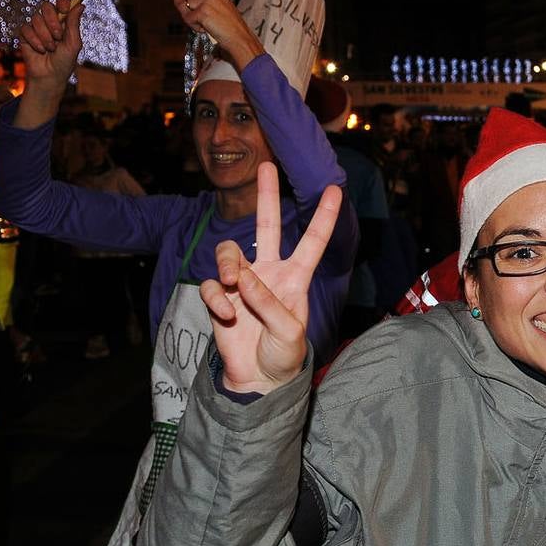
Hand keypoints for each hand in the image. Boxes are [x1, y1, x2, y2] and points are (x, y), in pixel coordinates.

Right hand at [17, 0, 81, 105]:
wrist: (49, 76)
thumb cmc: (65, 61)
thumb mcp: (73, 44)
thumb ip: (74, 24)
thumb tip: (81, 5)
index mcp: (64, 21)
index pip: (62, 1)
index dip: (62, 1)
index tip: (64, 9)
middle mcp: (49, 21)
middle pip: (46, 6)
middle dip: (52, 21)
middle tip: (58, 36)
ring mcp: (36, 27)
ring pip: (36, 19)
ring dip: (45, 36)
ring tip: (50, 49)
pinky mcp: (25, 34)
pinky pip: (26, 29)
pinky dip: (35, 41)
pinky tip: (40, 50)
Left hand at [169, 0, 263, 70]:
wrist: (240, 37)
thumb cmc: (228, 24)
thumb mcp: (218, 3)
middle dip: (178, 0)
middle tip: (185, 11)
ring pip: (182, 2)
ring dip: (187, 15)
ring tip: (200, 22)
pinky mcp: (204, 11)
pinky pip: (188, 17)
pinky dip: (193, 26)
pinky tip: (205, 29)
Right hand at [199, 162, 341, 394]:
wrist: (258, 379)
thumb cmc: (283, 356)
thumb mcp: (288, 332)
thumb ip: (268, 303)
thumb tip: (243, 277)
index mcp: (295, 278)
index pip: (312, 242)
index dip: (323, 217)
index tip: (335, 189)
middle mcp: (269, 273)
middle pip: (266, 226)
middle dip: (267, 196)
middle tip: (267, 166)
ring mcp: (241, 283)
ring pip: (229, 252)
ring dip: (227, 263)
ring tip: (230, 284)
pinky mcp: (218, 297)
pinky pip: (210, 285)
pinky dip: (214, 298)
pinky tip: (225, 314)